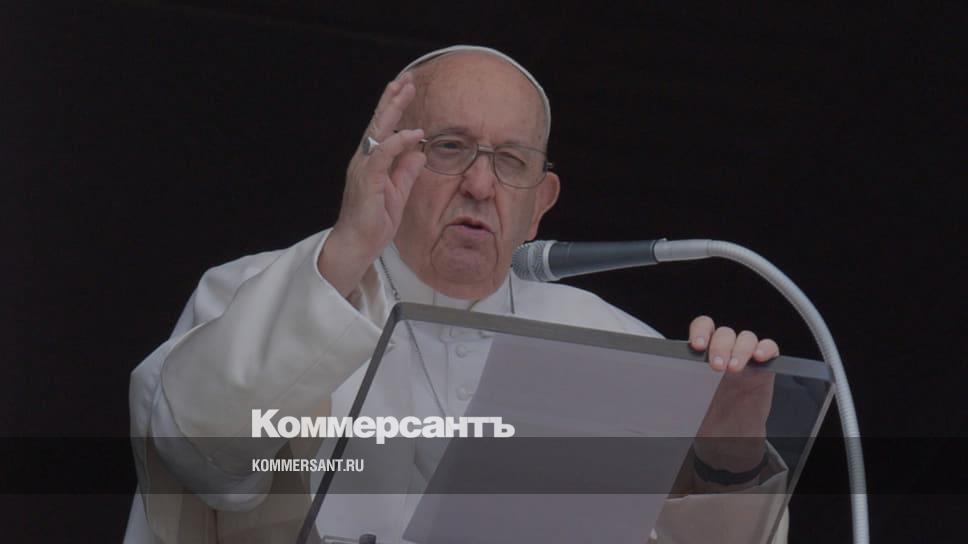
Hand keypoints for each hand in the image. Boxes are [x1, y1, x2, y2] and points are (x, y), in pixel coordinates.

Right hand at [319, 72, 426, 295]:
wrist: (357, 244)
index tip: (405, 88)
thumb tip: (419, 151)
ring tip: (406, 90)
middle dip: (392, 99)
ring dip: (393, 109)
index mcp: (371, 162)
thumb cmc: (374, 222)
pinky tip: (412, 133)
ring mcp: (363, 168)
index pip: (383, 129)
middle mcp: (364, 160)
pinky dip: (397, 141)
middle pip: (379, 122)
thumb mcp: (398, 193)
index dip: (394, 108)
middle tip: (405, 79)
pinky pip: (383, 154)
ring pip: (378, 131)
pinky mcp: (366, 179)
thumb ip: (407, 172)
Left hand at [688, 316, 778, 474]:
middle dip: (720, 346)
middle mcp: (725, 352)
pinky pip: (770, 348)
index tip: (697, 346)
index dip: (700, 332)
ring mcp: (745, 358)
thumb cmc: (705, 417)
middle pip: (725, 333)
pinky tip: (759, 358)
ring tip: (735, 370)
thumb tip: (654, 393)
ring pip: (746, 337)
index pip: (703, 328)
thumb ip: (675, 390)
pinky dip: (766, 349)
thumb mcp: (686, 402)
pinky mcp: (764, 369)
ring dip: (741, 350)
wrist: (728, 438)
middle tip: (717, 367)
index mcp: (704, 354)